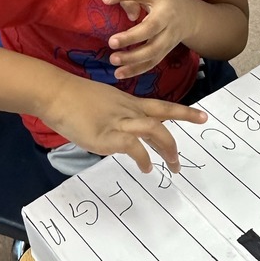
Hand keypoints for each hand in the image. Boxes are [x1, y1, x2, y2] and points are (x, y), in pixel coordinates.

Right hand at [40, 73, 205, 173]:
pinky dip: (143, 158)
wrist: (56, 93)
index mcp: (129, 102)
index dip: (184, 112)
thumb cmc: (74, 98)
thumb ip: (117, 115)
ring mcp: (118, 122)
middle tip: (179, 162)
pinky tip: (146, 167)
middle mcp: (128, 111)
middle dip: (174, 143)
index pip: (162, 106)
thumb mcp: (104, 103)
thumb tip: (122, 131)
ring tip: (172, 166)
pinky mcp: (106, 135)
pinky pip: (133, 146)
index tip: (203, 117)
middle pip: (162, 122)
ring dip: (166, 150)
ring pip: (153, 131)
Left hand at [102, 0, 197, 79]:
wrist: (190, 16)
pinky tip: (119, 73)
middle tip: (111, 42)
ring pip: (153, 51)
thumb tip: (130, 16)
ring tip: (113, 60)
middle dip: (131, 37)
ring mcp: (168, 37)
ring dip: (133, 58)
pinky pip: (152, 62)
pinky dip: (136, 70)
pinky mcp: (165, 51)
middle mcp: (167, 17)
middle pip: (151, 29)